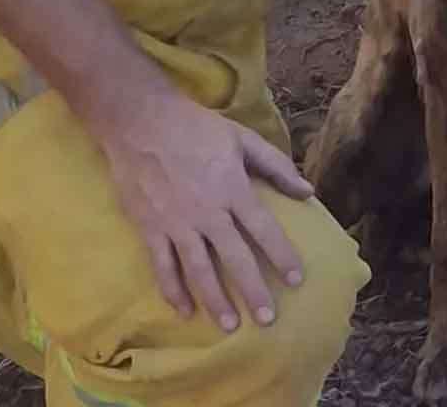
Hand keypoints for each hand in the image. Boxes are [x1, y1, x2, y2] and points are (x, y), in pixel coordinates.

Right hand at [99, 92, 314, 331]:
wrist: (139, 121)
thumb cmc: (195, 127)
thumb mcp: (242, 138)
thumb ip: (276, 166)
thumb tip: (307, 191)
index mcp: (233, 189)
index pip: (264, 230)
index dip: (282, 256)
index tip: (297, 280)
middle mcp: (207, 212)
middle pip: (235, 259)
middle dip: (253, 290)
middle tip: (267, 319)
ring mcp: (176, 223)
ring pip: (198, 270)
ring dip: (215, 300)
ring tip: (230, 325)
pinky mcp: (150, 228)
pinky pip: (162, 266)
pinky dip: (172, 290)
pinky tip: (184, 310)